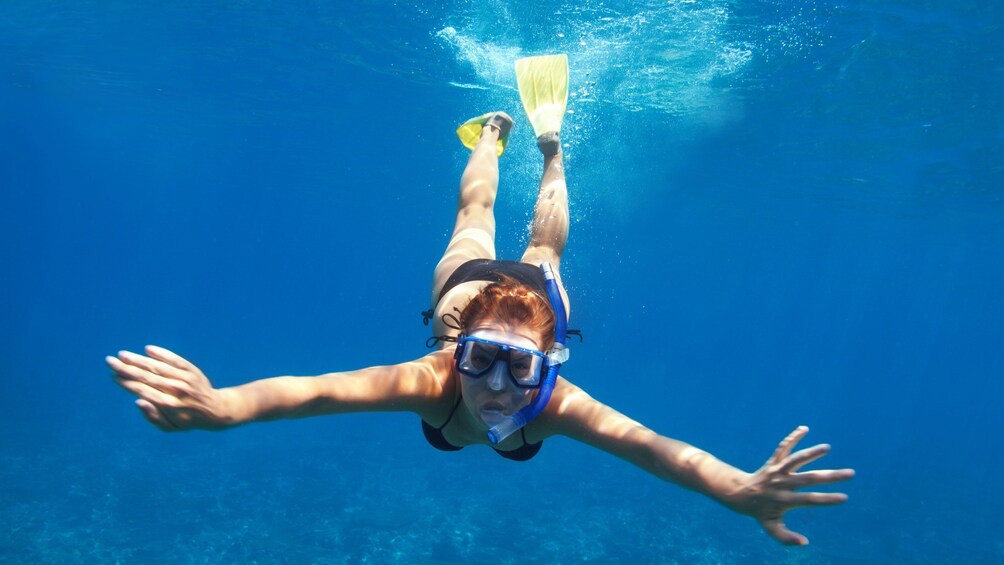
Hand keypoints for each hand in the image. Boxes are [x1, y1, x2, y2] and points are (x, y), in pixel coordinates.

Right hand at [107, 345, 233, 430]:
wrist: (215, 409)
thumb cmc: (187, 419)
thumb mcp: (170, 426)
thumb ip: (153, 417)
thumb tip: (138, 401)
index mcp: (171, 405)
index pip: (145, 392)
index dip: (128, 384)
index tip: (114, 377)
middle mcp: (178, 390)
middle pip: (149, 377)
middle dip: (127, 369)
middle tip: (110, 361)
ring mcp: (185, 378)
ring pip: (159, 366)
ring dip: (139, 359)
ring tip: (122, 354)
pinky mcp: (192, 370)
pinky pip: (175, 359)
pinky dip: (162, 353)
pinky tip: (148, 349)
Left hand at [725, 426, 853, 545]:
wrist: (740, 494)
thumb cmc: (760, 513)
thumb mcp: (770, 527)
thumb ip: (785, 537)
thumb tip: (805, 543)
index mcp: (784, 500)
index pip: (808, 500)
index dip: (826, 499)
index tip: (844, 497)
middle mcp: (781, 483)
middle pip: (808, 478)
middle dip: (830, 476)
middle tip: (851, 473)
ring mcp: (777, 470)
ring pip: (794, 459)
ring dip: (810, 452)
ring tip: (827, 447)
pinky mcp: (773, 461)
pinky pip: (783, 447)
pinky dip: (792, 437)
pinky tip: (804, 428)